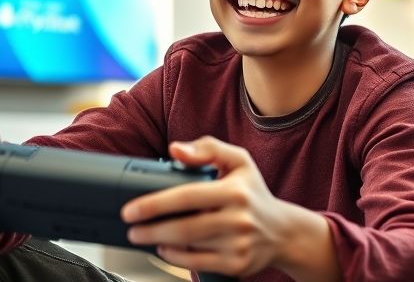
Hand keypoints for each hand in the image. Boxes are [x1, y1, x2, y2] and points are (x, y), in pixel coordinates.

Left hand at [121, 136, 290, 276]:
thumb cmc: (254, 194)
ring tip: (145, 236)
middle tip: (132, 228)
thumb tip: (176, 150)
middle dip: (150, 230)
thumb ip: (208, 148)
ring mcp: (238, 244)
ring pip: (188, 248)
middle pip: (183, 228)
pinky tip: (166, 249)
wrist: (283, 231)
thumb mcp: (239, 161)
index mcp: (236, 190)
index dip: (154, 204)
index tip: (131, 209)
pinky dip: (175, 258)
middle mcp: (239, 218)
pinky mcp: (236, 264)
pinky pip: (196, 264)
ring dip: (159, 242)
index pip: (188, 196)